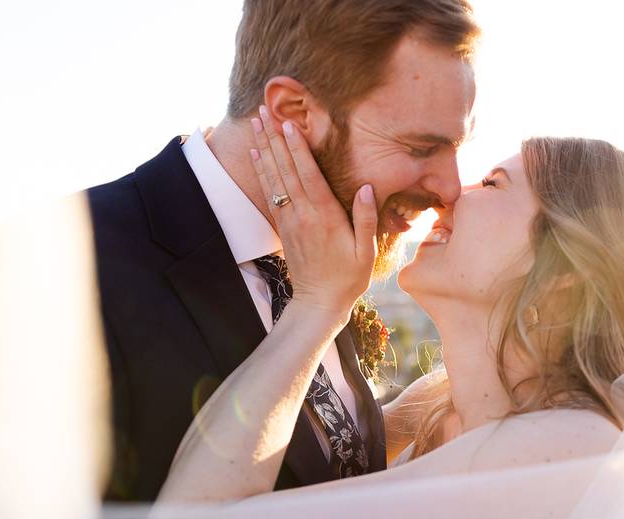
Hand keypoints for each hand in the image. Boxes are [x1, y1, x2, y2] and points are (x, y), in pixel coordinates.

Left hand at [249, 106, 376, 316]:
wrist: (319, 303)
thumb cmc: (349, 278)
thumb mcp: (366, 252)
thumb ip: (366, 219)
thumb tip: (367, 188)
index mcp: (325, 217)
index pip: (308, 175)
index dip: (298, 149)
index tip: (289, 124)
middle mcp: (303, 215)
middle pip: (285, 170)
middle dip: (275, 138)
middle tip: (264, 110)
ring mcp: (290, 220)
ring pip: (274, 177)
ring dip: (264, 148)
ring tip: (256, 122)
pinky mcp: (283, 227)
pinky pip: (269, 192)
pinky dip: (261, 171)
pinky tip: (256, 154)